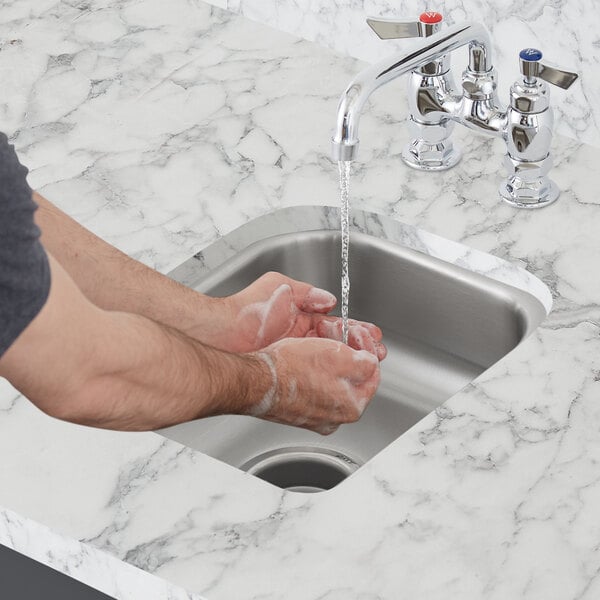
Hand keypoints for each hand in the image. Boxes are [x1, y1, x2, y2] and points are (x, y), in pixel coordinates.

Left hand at [189, 272, 386, 358]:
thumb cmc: (246, 309)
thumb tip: (330, 300)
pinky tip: (346, 379)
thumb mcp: (282, 287)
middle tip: (377, 352)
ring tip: (371, 365)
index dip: (355, 330)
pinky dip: (332, 377)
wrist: (222, 335)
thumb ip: (308, 293)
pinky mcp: (287, 372)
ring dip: (350, 363)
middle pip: (336, 345)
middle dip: (359, 348)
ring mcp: (293, 356)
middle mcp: (298, 339)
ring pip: (329, 361)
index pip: (334, 325)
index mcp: (299, 318)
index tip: (372, 334)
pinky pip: (314, 375)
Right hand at [249, 337, 380, 434]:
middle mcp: (336, 417)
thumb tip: (372, 363)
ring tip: (318, 342)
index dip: (366, 348)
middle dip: (348, 352)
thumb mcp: (339, 356)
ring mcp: (315, 416)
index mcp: (352, 407)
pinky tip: (303, 357)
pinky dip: (312, 370)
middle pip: (353, 378)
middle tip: (336, 334)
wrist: (256, 380)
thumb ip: (365, 362)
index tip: (357, 335)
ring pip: (333, 381)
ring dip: (329, 359)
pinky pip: (314, 387)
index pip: (373, 374)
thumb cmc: (291, 369)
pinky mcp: (298, 411)